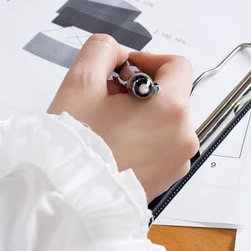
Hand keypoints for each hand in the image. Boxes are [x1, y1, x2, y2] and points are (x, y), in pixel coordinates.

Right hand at [48, 34, 198, 201]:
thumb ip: (102, 50)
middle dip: (138, 88)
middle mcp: (184, 137)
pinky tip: (112, 143)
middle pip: (169, 94)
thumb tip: (118, 54)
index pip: (177, 65)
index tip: (122, 69)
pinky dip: (142, 137)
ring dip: (139, 113)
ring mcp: (177, 162)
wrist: (66, 200)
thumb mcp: (80, 82)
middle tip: (104, 98)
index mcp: (171, 110)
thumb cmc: (75, 144)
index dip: (147, 59)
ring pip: (164, 121)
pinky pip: (160, 145)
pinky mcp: (167, 179)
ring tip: (106, 123)